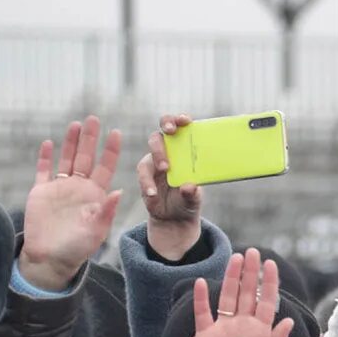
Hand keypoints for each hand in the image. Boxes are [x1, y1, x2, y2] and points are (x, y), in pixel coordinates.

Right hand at [19, 116, 123, 292]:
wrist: (51, 258)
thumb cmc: (78, 248)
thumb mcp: (97, 230)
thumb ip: (106, 211)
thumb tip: (119, 191)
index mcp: (96, 196)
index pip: (105, 167)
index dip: (110, 151)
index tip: (116, 132)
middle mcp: (79, 188)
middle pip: (86, 158)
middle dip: (90, 139)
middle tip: (94, 118)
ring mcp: (60, 188)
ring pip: (66, 159)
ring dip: (71, 143)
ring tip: (76, 124)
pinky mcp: (40, 192)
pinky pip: (43, 170)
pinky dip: (44, 157)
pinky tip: (48, 143)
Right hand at [136, 115, 203, 260]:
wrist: (174, 216)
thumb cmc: (187, 199)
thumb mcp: (194, 199)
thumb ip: (192, 193)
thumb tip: (190, 186)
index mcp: (183, 151)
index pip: (180, 129)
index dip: (180, 120)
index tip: (186, 120)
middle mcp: (167, 152)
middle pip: (162, 133)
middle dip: (166, 127)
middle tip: (170, 131)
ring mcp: (153, 162)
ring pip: (151, 150)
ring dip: (158, 154)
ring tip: (165, 168)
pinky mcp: (144, 174)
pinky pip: (143, 174)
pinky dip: (147, 183)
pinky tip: (153, 193)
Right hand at [187, 249, 294, 336]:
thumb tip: (288, 320)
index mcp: (261, 330)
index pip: (266, 301)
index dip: (268, 283)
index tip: (270, 264)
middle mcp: (243, 325)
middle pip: (247, 293)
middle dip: (249, 273)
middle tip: (251, 252)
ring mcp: (224, 328)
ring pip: (227, 297)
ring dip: (230, 279)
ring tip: (234, 259)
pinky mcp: (206, 335)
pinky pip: (203, 313)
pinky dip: (201, 299)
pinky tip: (201, 283)